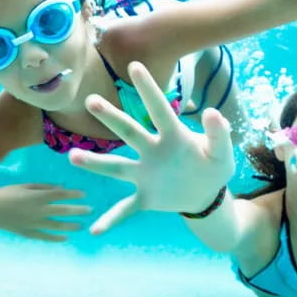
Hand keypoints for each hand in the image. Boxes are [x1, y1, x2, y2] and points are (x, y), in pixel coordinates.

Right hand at [0, 183, 90, 241]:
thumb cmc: (5, 193)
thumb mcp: (24, 186)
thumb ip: (43, 187)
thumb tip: (61, 189)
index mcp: (37, 196)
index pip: (61, 195)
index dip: (74, 194)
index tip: (84, 194)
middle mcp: (37, 210)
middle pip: (63, 210)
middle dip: (78, 210)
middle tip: (89, 210)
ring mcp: (33, 223)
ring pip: (57, 226)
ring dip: (71, 225)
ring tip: (81, 225)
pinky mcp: (27, 233)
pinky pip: (45, 237)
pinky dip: (56, 238)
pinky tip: (65, 238)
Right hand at [68, 61, 235, 234]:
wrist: (205, 195)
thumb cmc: (212, 167)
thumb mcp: (222, 152)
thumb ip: (219, 133)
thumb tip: (213, 112)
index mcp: (172, 136)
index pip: (158, 109)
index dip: (148, 89)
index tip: (134, 66)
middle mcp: (152, 151)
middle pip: (129, 132)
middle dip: (111, 118)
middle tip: (92, 101)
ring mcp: (144, 175)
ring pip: (117, 167)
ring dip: (96, 163)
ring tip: (73, 157)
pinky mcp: (144, 197)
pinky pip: (125, 208)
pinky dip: (111, 219)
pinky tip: (95, 229)